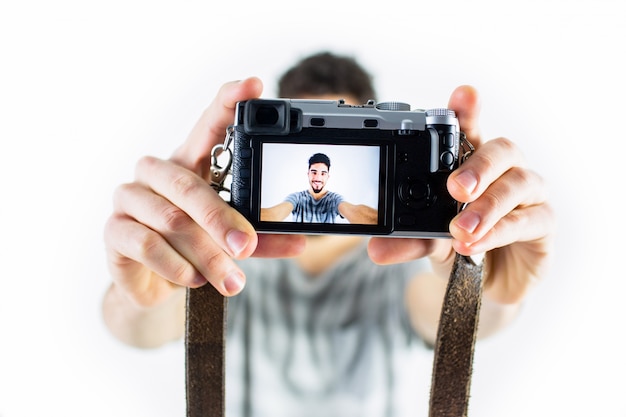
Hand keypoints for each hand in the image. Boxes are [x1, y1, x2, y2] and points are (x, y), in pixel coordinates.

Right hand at [104, 77, 304, 307]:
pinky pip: (147, 244)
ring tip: (229, 279)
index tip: (254, 86)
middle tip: (246, 246)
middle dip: (221, 220)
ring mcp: (130, 197)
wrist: (154, 284)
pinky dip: (176, 266)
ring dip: (205, 255)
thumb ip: (260, 237)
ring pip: (171, 220)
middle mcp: (157, 172)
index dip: (228, 102)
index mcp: (190, 163)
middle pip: (189, 185)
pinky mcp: (114, 230)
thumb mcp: (231, 239)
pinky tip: (191, 278)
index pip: (209, 124)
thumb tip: (301, 240)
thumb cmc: (195, 248)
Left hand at [368, 85, 553, 304]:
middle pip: (501, 149)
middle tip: (455, 188)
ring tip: (460, 229)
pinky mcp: (543, 223)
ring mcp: (528, 195)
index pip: (470, 129)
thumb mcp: (428, 241)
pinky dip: (500, 232)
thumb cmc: (458, 247)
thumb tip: (374, 247)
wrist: (486, 287)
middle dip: (478, 166)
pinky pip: (529, 220)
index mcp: (471, 163)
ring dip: (488, 207)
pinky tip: (476, 244)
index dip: (468, 110)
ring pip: (518, 183)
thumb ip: (406, 240)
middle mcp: (503, 171)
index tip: (463, 95)